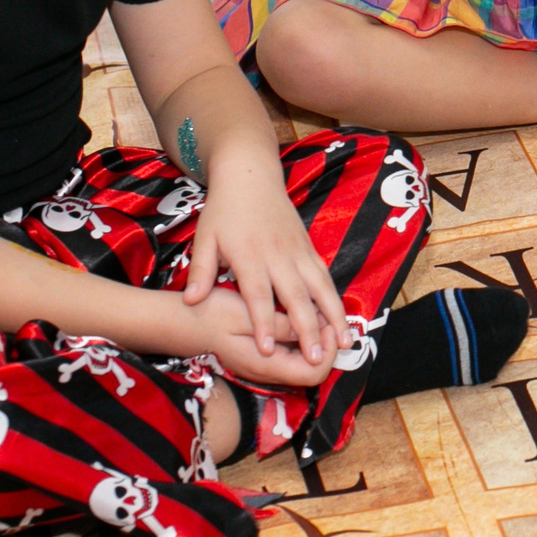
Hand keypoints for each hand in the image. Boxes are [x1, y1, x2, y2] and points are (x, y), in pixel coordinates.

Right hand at [177, 284, 329, 386]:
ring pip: (302, 361)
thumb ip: (280, 326)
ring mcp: (262, 366)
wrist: (179, 321)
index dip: (329, 351)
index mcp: (266, 365)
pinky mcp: (258, 356)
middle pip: (312, 370)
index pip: (314, 373)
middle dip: (326, 345)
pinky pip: (289, 353)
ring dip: (314, 340)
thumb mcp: (245, 315)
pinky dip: (300, 337)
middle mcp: (267, 371)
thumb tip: (314, 329)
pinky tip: (297, 314)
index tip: (327, 323)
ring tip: (315, 313)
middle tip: (325, 316)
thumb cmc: (209, 315)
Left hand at [180, 157, 350, 374]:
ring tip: (345, 344)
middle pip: (296, 298)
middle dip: (308, 330)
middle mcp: (278, 256)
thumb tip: (191, 302)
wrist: (251, 175)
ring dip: (334, 317)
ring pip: (320, 288)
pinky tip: (344, 319)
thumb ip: (201, 271)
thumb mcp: (205, 237)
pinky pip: (325, 276)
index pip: (258, 296)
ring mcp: (298, 252)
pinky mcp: (309, 248)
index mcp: (250, 256)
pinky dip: (335, 299)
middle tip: (317, 360)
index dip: (263, 324)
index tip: (268, 351)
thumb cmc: (223, 210)